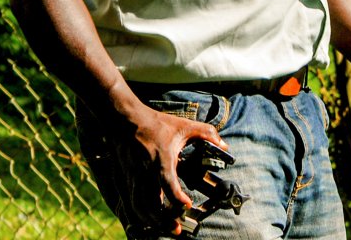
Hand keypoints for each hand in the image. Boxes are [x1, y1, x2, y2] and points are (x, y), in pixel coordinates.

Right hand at [124, 105, 225, 232]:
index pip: (167, 181)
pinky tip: (150, 222)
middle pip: (151, 201)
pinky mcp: (126, 179)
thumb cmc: (157, 124)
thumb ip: (206, 133)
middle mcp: (145, 170)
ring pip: (139, 205)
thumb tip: (224, 145)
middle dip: (163, 219)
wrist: (126, 120)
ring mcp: (133, 176)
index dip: (177, 197)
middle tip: (177, 230)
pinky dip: (140, 216)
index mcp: (161, 158)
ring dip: (152, 221)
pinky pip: (131, 202)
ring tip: (167, 229)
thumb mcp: (183, 125)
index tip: (188, 206)